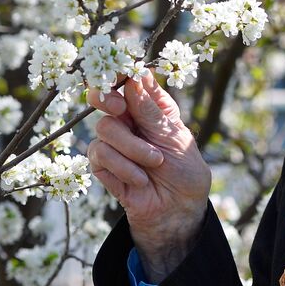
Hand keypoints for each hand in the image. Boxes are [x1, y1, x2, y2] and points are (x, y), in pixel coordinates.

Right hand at [88, 69, 211, 282]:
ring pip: (105, 128)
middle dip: (108, 99)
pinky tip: (140, 180)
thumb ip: (151, 111)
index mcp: (152, 107)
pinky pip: (100, 154)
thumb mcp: (175, 138)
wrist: (177, 212)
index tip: (123, 75)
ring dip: (131, 148)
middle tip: (120, 109)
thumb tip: (135, 77)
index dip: (121, 73)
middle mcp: (130, 120)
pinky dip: (122, 167)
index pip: (131, 80)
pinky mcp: (103, 164)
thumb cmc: (185, 174)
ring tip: (154, 164)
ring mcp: (115, 142)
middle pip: (104, 96)